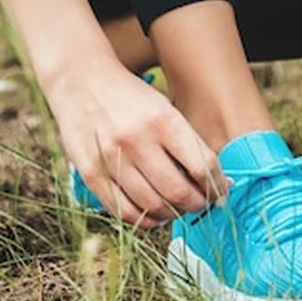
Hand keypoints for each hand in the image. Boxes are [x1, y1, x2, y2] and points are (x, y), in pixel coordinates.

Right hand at [44, 59, 228, 227]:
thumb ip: (186, 142)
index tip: (221, 192)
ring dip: (172, 215)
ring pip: (152, 206)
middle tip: (201, 204)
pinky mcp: (90, 173)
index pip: (202, 166)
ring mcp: (112, 159)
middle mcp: (139, 140)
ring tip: (178, 209)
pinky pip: (122, 210)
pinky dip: (143, 220)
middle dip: (197, 204)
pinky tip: (153, 215)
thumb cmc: (130, 96)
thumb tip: (214, 178)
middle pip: (178, 192)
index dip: (217, 186)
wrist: (81, 80)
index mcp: (164, 121)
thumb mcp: (164, 107)